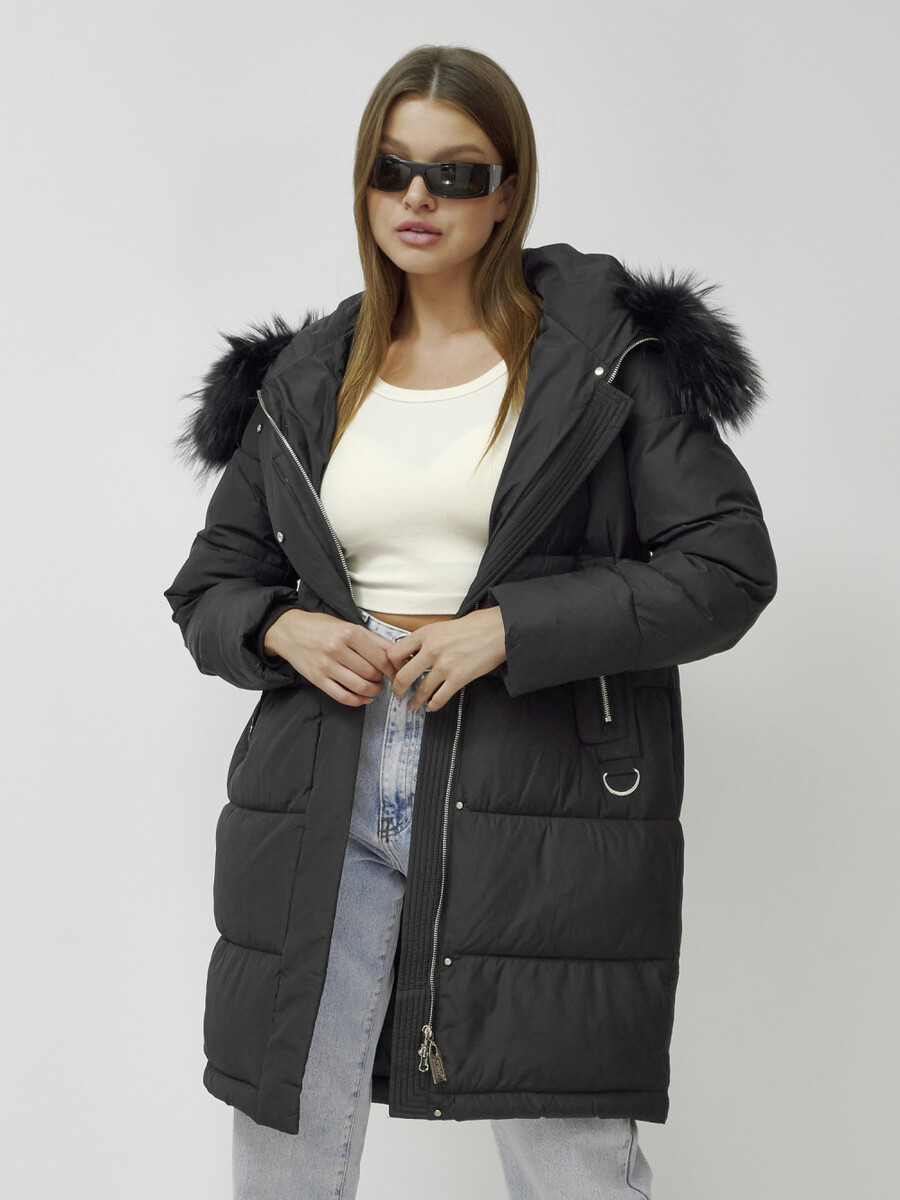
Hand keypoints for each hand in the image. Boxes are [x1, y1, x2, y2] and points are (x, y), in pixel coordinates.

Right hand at [264, 610, 397, 706]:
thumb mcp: (348, 625)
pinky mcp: (317, 679)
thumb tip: (395, 652)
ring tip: (375, 687)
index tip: (397, 672)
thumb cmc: (320, 626)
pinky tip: (364, 699)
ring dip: (373, 691)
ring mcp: (326, 666)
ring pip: (359, 686)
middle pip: (371, 673)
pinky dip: (357, 701)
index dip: (392, 668)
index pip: (380, 657)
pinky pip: (342, 696)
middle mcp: (337, 649)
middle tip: (383, 678)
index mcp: (348, 633)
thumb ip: (373, 639)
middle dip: (382, 679)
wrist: (288, 630)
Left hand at [387, 606, 506, 712]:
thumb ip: (426, 640)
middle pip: (403, 676)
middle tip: (398, 693)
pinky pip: (440, 698)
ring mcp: (445, 665)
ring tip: (412, 705)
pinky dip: (433, 705)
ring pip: (421, 690)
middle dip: (398, 688)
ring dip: (415, 701)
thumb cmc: (474, 626)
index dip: (392, 664)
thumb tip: (413, 654)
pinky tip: (431, 706)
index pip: (395, 652)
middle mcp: (431, 650)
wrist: (498, 630)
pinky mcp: (459, 678)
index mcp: (425, 634)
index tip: (396, 670)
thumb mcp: (442, 626)